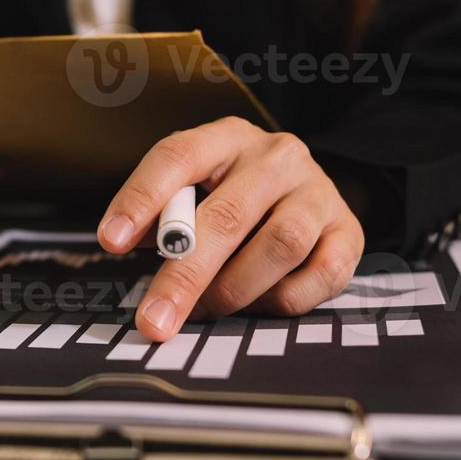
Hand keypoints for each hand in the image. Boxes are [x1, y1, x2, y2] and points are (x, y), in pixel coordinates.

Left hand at [97, 117, 364, 341]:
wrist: (308, 192)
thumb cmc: (234, 197)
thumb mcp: (195, 191)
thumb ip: (163, 217)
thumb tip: (125, 245)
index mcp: (225, 138)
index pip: (178, 156)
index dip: (141, 199)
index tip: (111, 241)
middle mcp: (276, 156)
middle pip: (227, 216)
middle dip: (185, 276)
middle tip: (155, 321)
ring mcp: (318, 191)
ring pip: (280, 246)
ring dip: (237, 289)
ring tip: (211, 308)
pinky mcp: (349, 230)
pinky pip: (319, 276)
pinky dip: (283, 299)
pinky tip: (261, 301)